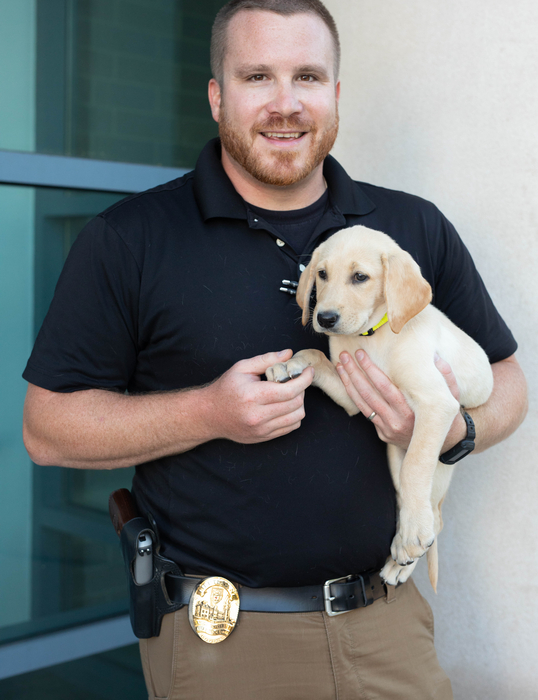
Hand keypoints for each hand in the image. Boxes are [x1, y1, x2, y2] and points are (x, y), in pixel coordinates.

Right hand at [206, 350, 313, 443]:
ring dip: (299, 403)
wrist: (209, 414)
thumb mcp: (242, 368)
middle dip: (301, 389)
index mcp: (253, 396)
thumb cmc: (226, 388)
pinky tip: (284, 406)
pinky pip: (290, 427)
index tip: (308, 371)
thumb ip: (266, 359)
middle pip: (296, 404)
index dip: (304, 379)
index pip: (290, 390)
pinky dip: (293, 415)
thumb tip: (289, 354)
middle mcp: (258, 415)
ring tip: (290, 394)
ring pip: (297, 417)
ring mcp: (261, 429)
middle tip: (295, 380)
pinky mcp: (263, 437)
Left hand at [336, 350, 462, 449]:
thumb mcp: (451, 397)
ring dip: (349, 384)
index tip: (361, 355)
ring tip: (340, 366)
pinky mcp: (382, 433)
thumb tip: (436, 358)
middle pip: (369, 394)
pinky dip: (355, 396)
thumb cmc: (446, 417)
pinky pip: (365, 412)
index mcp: (411, 412)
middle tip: (345, 356)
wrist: (443, 446)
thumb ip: (446, 377)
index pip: (385, 387)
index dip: (371, 370)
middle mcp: (396, 422)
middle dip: (354, 373)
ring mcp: (387, 429)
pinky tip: (348, 382)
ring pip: (363, 404)